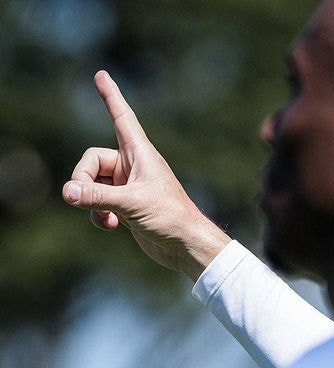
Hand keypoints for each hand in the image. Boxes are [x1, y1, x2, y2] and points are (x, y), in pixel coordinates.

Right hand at [61, 70, 230, 280]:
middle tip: (86, 199)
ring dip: (90, 201)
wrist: (186, 246)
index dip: (110, 96)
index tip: (101, 75)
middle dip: (83, 180)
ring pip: (91, 183)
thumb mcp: (131, 204)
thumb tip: (66, 193)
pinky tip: (110, 226)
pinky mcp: (125, 204)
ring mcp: (127, 185)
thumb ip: (96, 197)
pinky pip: (97, 201)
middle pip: (90, 160)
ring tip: (106, 217)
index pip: (121, 117)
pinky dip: (97, 213)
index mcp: (140, 153)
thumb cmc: (170, 218)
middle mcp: (133, 165)